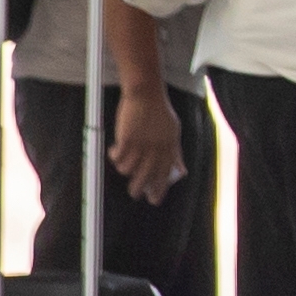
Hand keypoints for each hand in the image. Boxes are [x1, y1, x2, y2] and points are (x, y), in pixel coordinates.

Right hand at [108, 82, 183, 201]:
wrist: (146, 95)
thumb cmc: (159, 113)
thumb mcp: (174, 133)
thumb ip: (176, 153)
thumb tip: (181, 170)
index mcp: (169, 148)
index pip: (165, 174)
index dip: (159, 189)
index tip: (154, 200)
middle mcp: (155, 149)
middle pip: (146, 176)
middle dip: (139, 188)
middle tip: (134, 193)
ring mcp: (141, 144)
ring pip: (128, 169)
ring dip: (124, 169)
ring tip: (122, 165)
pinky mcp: (126, 139)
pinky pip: (117, 157)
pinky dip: (114, 157)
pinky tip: (114, 151)